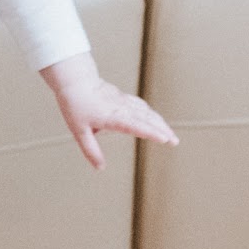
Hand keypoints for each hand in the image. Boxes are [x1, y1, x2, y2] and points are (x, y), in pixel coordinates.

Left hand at [39, 51, 178, 170]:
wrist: (73, 80)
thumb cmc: (74, 105)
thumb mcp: (78, 131)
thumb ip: (91, 151)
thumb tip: (100, 168)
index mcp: (112, 116)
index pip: (136, 125)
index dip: (151, 132)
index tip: (165, 139)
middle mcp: (121, 108)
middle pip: (147, 118)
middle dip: (162, 129)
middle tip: (175, 141)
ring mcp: (123, 101)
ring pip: (146, 111)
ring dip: (159, 122)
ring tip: (169, 134)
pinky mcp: (122, 97)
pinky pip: (141, 106)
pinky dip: (151, 114)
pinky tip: (155, 118)